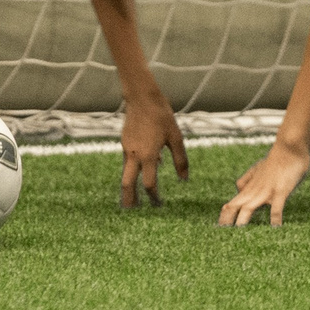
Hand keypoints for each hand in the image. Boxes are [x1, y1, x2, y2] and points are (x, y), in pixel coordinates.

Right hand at [119, 93, 188, 208]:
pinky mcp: (124, 142)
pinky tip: (145, 167)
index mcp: (148, 155)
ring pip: (125, 173)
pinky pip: (128, 161)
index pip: (149, 184)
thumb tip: (184, 179)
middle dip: (128, 199)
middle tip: (131, 213)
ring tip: (135, 197)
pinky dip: (133, 169)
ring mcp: (127, 148)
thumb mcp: (176, 137)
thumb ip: (180, 159)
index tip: (159, 205)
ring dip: (130, 186)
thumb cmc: (162, 115)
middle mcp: (134, 154)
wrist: (142, 97)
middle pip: (127, 184)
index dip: (154, 197)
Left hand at [218, 140, 309, 227]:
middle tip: (221, 237)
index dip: (224, 216)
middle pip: (235, 207)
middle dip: (227, 221)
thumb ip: (247, 178)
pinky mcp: (280, 191)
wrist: (289, 147)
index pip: (231, 204)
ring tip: (239, 236)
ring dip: (243, 221)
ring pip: (249, 208)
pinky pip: (276, 208)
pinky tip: (275, 228)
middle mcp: (254, 190)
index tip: (219, 229)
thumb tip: (238, 188)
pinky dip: (275, 218)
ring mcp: (266, 191)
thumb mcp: (258, 168)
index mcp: (249, 187)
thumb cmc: (276, 159)